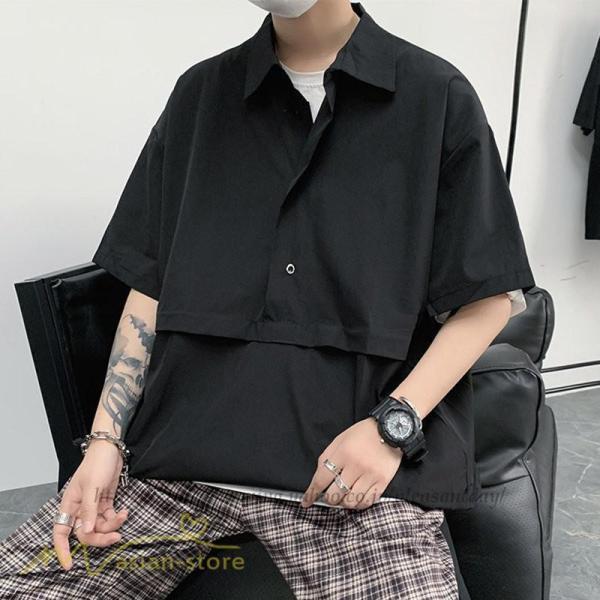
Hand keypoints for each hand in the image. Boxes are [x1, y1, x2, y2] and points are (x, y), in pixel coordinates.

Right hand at [53, 440, 128, 569]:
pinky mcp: (105, 502)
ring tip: (124, 515)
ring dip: (113, 525)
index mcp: (70, 505)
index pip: (61, 532)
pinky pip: (109, 518)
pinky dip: (117, 518)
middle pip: (85, 533)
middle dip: (101, 537)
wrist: (111, 448)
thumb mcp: (93, 486)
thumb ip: (89, 510)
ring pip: (99, 527)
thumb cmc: (97, 463)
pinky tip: (125, 511)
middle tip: (116, 537)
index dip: (63, 550)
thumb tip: (86, 532)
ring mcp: (93, 506)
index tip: (69, 564)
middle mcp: (80, 508)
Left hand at [301, 417, 402, 509]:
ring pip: (351, 501)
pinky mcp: (383, 482)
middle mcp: (356, 466)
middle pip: (335, 494)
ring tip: (344, 496)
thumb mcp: (340, 439)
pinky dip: (359, 504)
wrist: (390, 429)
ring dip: (344, 503)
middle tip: (330, 496)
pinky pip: (367, 501)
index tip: (306, 502)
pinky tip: (357, 497)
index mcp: (342, 453)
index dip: (312, 493)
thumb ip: (328, 457)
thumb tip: (319, 478)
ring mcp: (370, 475)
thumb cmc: (362, 434)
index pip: (322, 479)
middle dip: (329, 499)